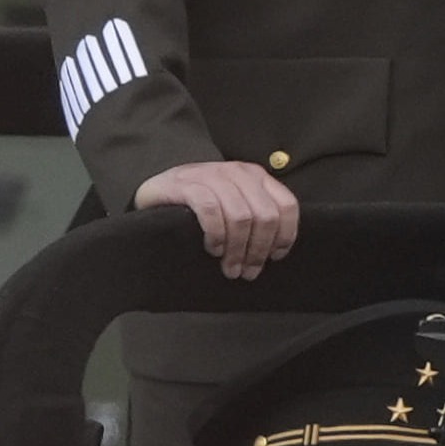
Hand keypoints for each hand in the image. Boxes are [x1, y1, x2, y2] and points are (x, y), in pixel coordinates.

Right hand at [136, 160, 299, 279]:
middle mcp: (238, 173)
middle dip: (258, 250)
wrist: (157, 190)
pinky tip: (213, 248)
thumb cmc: (199, 204)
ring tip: (229, 267)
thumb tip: (275, 251)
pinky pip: (210, 211)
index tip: (275, 257)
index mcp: (256, 177)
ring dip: (237, 249)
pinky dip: (215, 234)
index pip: (287, 205)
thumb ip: (256, 216)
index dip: (285, 235)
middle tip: (247, 272)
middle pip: (265, 216)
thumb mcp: (234, 204)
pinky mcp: (187, 184)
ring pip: (240, 217)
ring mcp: (212, 176)